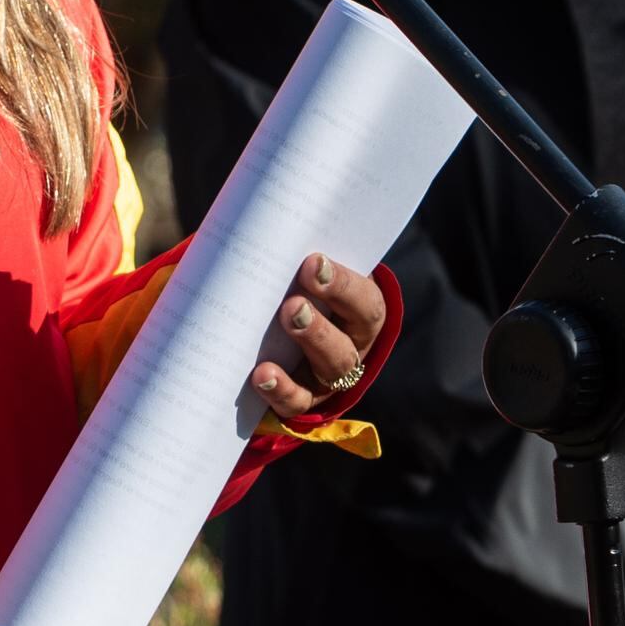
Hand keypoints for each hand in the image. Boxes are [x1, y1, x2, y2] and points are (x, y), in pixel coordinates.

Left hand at [250, 255, 385, 419]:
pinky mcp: (305, 398)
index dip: (341, 283)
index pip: (363, 300)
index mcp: (360, 309)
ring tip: (280, 332)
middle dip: (320, 324)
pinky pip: (297, 401)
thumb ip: (295, 256)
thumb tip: (261, 224)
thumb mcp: (306, 272)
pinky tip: (261, 375)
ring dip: (307, 349)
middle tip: (292, 306)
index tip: (313, 262)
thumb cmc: (299, 287)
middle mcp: (352, 344)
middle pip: (347, 340)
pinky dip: (281, 390)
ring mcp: (330, 376)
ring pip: (331, 369)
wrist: (291, 332)